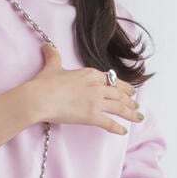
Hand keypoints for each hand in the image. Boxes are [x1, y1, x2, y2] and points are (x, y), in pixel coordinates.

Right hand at [23, 43, 143, 132]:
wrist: (38, 98)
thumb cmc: (44, 83)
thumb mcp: (52, 66)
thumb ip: (53, 56)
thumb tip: (47, 46)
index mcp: (90, 73)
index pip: (112, 80)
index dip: (123, 86)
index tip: (130, 90)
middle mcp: (97, 86)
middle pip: (119, 93)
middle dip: (130, 100)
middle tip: (136, 105)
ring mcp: (96, 101)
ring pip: (119, 107)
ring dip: (130, 113)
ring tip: (138, 117)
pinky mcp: (91, 116)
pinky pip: (109, 123)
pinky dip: (118, 128)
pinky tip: (124, 131)